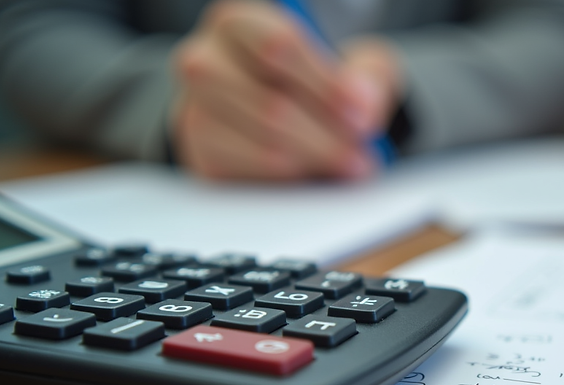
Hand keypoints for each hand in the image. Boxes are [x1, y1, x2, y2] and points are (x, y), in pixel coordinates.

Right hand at [170, 0, 401, 180]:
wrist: (285, 118)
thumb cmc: (316, 82)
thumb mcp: (353, 66)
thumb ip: (367, 77)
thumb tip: (363, 105)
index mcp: (239, 23)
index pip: (278, 46)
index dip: (325, 84)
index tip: (362, 115)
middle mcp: (205, 60)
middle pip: (271, 104)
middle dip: (327, 135)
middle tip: (364, 154)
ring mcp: (195, 111)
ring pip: (263, 144)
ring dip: (316, 160)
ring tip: (351, 167)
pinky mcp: (202, 157)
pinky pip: (251, 177)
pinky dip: (294, 182)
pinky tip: (319, 177)